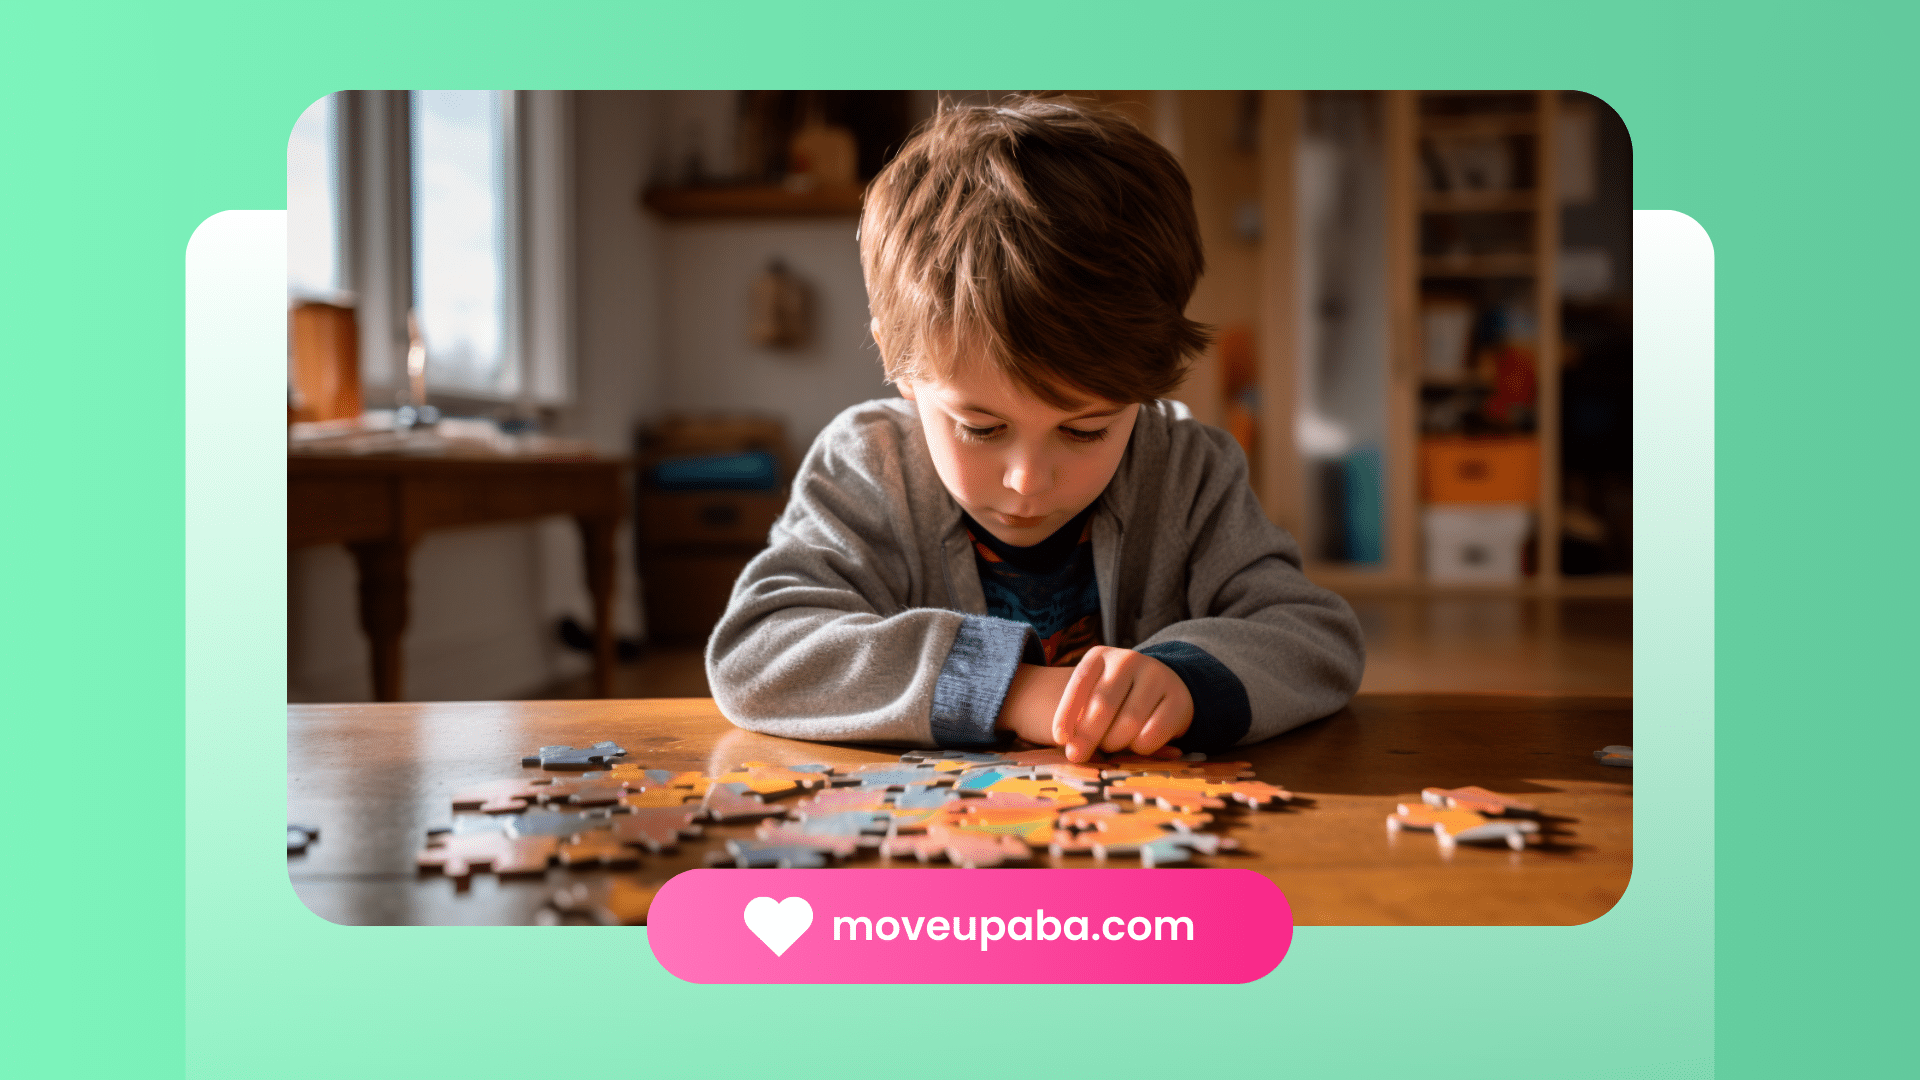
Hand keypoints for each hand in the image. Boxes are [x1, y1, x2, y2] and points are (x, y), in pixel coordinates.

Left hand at [1052, 647, 1192, 762]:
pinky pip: (1153, 733)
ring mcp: (1157, 676)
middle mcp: (1129, 660)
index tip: (1060, 739)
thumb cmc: (1116, 698)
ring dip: (1115, 742)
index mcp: (1100, 655)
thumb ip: (1080, 718)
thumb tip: (1073, 750)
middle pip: (1103, 705)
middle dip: (1088, 736)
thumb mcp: (1093, 697)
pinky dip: (1140, 747)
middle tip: (1079, 755)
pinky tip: (1136, 744)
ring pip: (1128, 722)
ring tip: (1112, 744)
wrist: (1162, 688)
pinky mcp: (1179, 698)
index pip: (1079, 683)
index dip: (1065, 713)